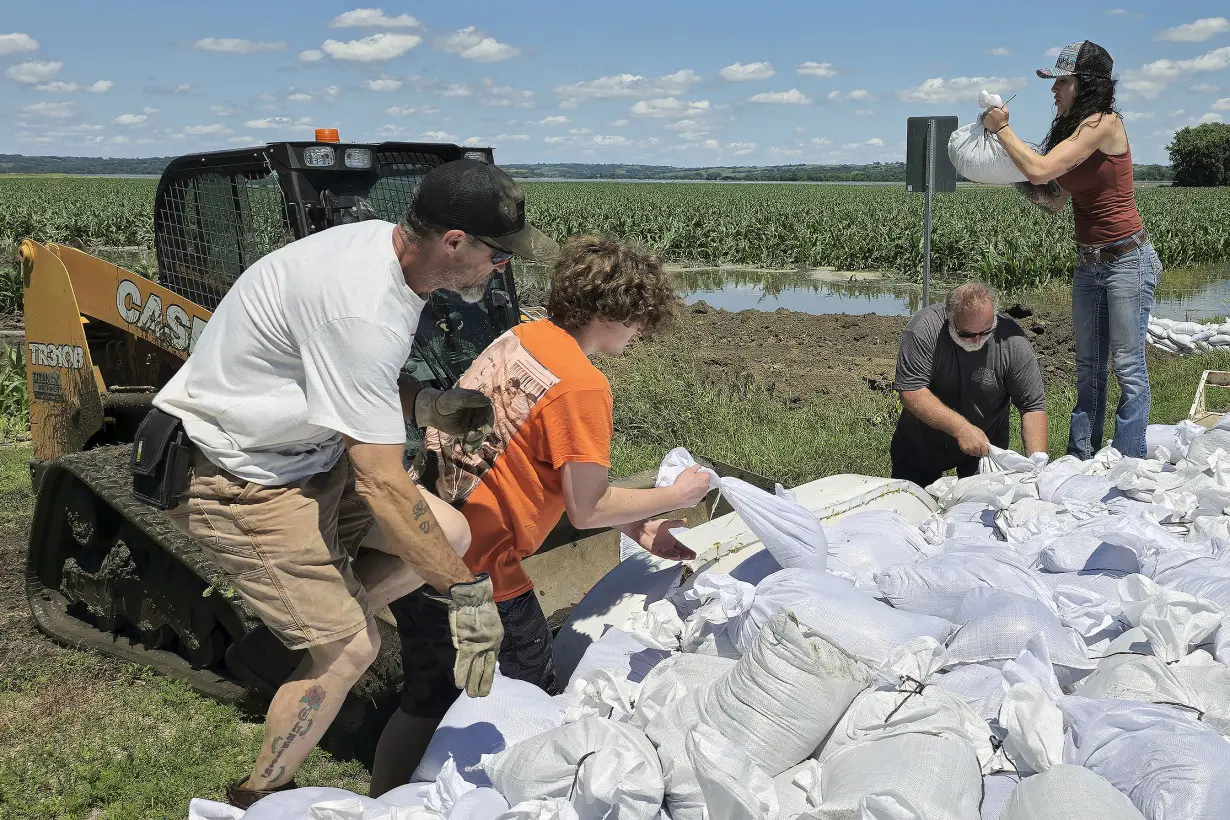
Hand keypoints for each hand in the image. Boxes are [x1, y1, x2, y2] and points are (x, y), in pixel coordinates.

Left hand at [416, 387, 493, 446]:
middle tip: (470, 437)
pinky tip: (470, 449)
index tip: (480, 428)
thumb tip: (488, 401)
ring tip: (467, 444)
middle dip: (480, 432)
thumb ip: (472, 400)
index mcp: (479, 401)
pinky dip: (474, 445)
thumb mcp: (457, 398)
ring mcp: (475, 422)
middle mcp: (479, 412)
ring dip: (477, 440)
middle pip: (486, 424)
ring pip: (481, 433)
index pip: (488, 412)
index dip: (486, 420)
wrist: (433, 411)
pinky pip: (475, 439)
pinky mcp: (469, 431)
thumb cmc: (444, 401)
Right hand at [445, 573, 502, 696]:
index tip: (487, 683)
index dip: (489, 673)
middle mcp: (490, 645)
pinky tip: (460, 686)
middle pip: (486, 668)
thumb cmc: (479, 605)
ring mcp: (479, 646)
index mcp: (496, 639)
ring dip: (472, 683)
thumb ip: (484, 635)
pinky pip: (463, 664)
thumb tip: (477, 643)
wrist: (474, 597)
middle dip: (482, 682)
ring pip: (476, 669)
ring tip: (471, 695)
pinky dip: (461, 675)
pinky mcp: (467, 645)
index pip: (492, 661)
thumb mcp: (489, 622)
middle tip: (480, 695)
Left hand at [628, 518, 695, 560]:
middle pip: (679, 553)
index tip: (694, 554)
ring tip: (686, 556)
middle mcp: (667, 546)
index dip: (688, 550)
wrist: (641, 527)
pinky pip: (664, 555)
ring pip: (673, 555)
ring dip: (680, 556)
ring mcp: (662, 549)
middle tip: (692, 556)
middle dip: (686, 555)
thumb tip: (685, 520)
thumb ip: (675, 523)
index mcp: (671, 540)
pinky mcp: (655, 551)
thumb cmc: (652, 524)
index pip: (681, 547)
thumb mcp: (666, 523)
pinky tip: (676, 556)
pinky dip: (670, 556)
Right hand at [669, 464, 712, 507]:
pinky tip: (688, 492)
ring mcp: (702, 494)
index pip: (707, 473)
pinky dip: (694, 494)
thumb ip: (696, 467)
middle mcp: (706, 487)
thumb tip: (698, 467)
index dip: (701, 472)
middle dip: (699, 480)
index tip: (697, 473)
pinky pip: (697, 495)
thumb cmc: (683, 484)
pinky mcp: (698, 500)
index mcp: (705, 478)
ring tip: (688, 486)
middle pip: (705, 481)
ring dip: (697, 487)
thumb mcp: (688, 470)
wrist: (677, 496)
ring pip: (701, 489)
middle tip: (691, 479)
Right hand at [956, 423, 990, 456]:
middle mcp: (976, 448)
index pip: (985, 452)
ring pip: (973, 454)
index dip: (984, 451)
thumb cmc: (971, 430)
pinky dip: (967, 450)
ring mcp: (970, 449)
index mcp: (982, 444)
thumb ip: (986, 440)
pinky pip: (967, 453)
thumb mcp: (982, 433)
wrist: (962, 429)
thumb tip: (987, 445)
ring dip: (973, 451)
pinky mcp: (964, 450)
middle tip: (977, 447)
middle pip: (979, 454)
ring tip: (972, 446)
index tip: (983, 450)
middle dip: (979, 452)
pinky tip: (968, 446)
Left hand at [982, 105, 1008, 134]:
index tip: (995, 111)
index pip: (992, 106)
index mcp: (994, 109)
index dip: (993, 109)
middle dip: (990, 112)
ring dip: (986, 115)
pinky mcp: (983, 121)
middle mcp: (989, 112)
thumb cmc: (1003, 121)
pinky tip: (987, 120)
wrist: (1000, 128)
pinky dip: (984, 118)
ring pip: (984, 113)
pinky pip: (982, 118)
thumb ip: (1003, 106)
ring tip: (990, 118)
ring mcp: (986, 117)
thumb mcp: (1006, 112)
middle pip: (988, 110)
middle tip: (993, 115)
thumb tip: (1001, 103)